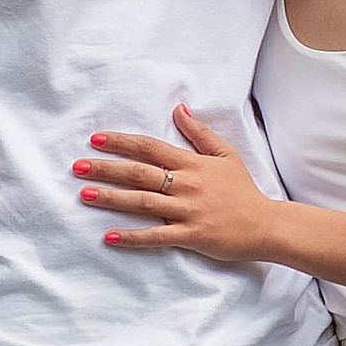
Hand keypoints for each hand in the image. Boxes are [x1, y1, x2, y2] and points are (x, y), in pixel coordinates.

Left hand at [73, 111, 279, 263]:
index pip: (150, 147)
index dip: (122, 142)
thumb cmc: (243, 190)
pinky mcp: (191, 235)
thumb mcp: (225, 154)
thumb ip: (199, 132)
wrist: (267, 224)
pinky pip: (156, 236)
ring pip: (142, 202)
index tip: (96, 139)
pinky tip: (109, 237)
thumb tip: (179, 109)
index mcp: (192, 163)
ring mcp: (188, 211)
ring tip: (84, 195)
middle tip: (78, 166)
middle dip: (106, 168)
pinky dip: (132, 237)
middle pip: (139, 173)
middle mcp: (186, 184)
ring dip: (111, 198)